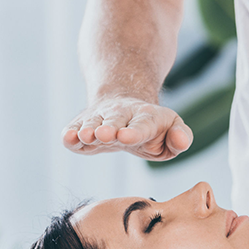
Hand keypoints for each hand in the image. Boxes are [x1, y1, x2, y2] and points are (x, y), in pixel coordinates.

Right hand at [62, 96, 193, 160]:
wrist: (125, 107)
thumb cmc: (154, 128)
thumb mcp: (173, 131)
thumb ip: (180, 138)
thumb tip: (181, 141)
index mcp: (147, 118)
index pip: (141, 125)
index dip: (134, 131)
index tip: (126, 137)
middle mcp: (121, 115)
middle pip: (114, 121)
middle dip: (108, 128)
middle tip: (102, 135)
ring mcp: (101, 119)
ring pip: (93, 123)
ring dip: (88, 130)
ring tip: (84, 136)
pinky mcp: (83, 126)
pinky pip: (75, 129)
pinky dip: (70, 134)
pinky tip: (67, 138)